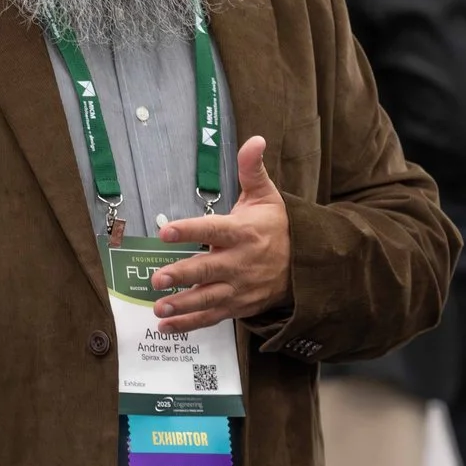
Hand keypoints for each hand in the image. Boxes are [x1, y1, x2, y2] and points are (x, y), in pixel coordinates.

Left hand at [152, 136, 290, 332]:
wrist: (307, 265)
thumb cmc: (279, 226)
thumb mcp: (268, 195)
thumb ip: (252, 169)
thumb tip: (255, 139)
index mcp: (244, 232)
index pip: (214, 230)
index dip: (190, 230)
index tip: (166, 231)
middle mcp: (241, 262)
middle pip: (208, 269)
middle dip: (183, 275)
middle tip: (158, 278)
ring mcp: (240, 287)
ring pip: (208, 298)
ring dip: (182, 306)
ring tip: (158, 309)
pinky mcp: (238, 306)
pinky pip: (212, 317)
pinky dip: (189, 324)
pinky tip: (165, 327)